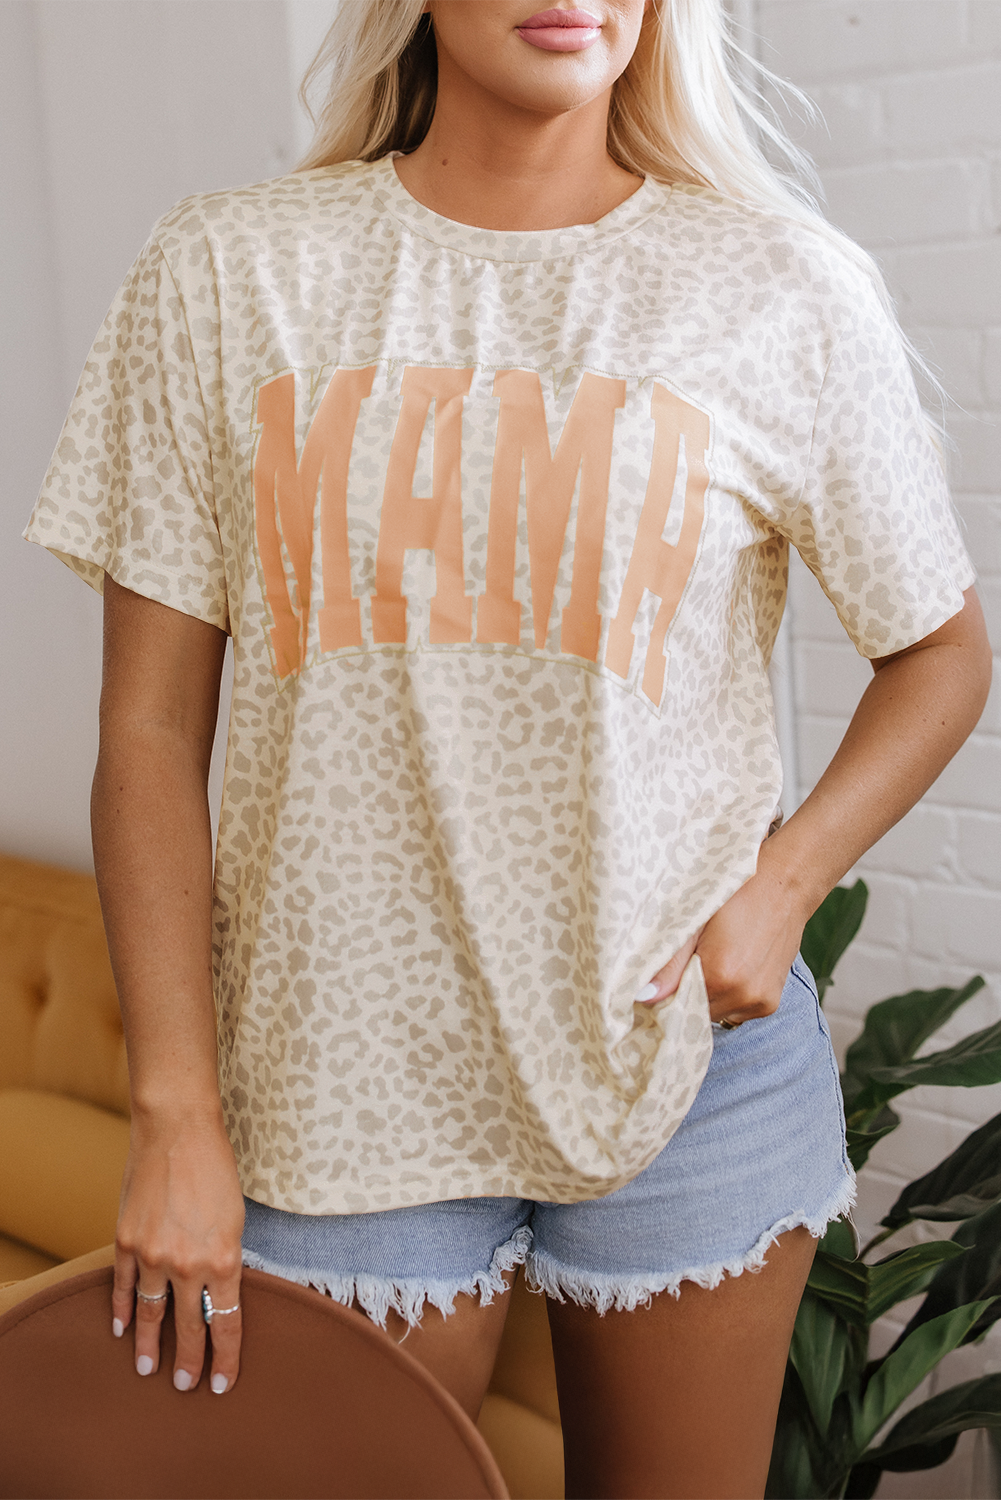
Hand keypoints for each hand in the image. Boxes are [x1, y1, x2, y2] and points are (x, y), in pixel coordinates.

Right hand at [112, 1109, 245, 1394]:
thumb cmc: (215, 1169)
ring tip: (148, 1369)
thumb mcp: (236, 1219)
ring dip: (148, 1345)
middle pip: (190, 1328)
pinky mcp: (126, 1242)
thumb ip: (227, 1258)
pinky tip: (119, 1329)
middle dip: (189, 1362)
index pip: (227, 1324)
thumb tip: (220, 1291)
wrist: (178, 1131)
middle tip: (186, 1386)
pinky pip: (121, 1286)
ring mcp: (153, 1256)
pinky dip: (119, 1310)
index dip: (226, 1358)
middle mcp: (188, 1265)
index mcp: (225, 1261)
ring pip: (149, 1315)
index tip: (222, 1383)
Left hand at [637, 848, 811, 1025]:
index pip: (674, 1005)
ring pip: (715, 1013)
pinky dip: (727, 996)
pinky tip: (729, 968)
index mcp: (720, 975)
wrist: (784, 886)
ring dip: (707, 996)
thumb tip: (644, 997)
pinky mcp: (770, 1003)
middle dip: (684, 994)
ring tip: (712, 961)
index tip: (660, 976)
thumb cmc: (735, 896)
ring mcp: (760, 1002)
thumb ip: (668, 964)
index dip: (663, 993)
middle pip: (695, 1012)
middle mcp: (743, 995)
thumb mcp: (695, 921)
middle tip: (685, 963)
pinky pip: (735, 1012)